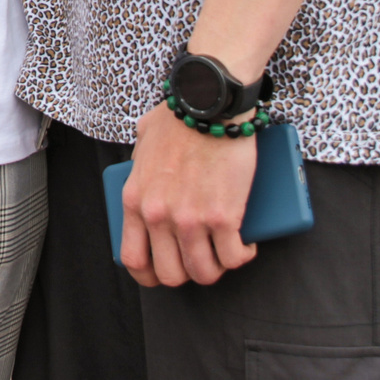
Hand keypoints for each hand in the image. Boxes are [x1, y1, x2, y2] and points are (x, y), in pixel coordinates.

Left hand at [120, 103, 260, 287]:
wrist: (208, 103)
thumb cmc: (178, 117)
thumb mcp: (143, 142)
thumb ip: (138, 163)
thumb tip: (140, 168)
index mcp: (135, 201)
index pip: (134, 259)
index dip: (150, 276)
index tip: (163, 275)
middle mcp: (159, 216)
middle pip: (171, 274)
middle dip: (188, 275)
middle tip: (202, 261)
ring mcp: (190, 219)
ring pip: (205, 272)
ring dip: (218, 269)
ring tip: (227, 254)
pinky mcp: (224, 216)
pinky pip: (234, 257)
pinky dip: (243, 256)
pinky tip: (246, 246)